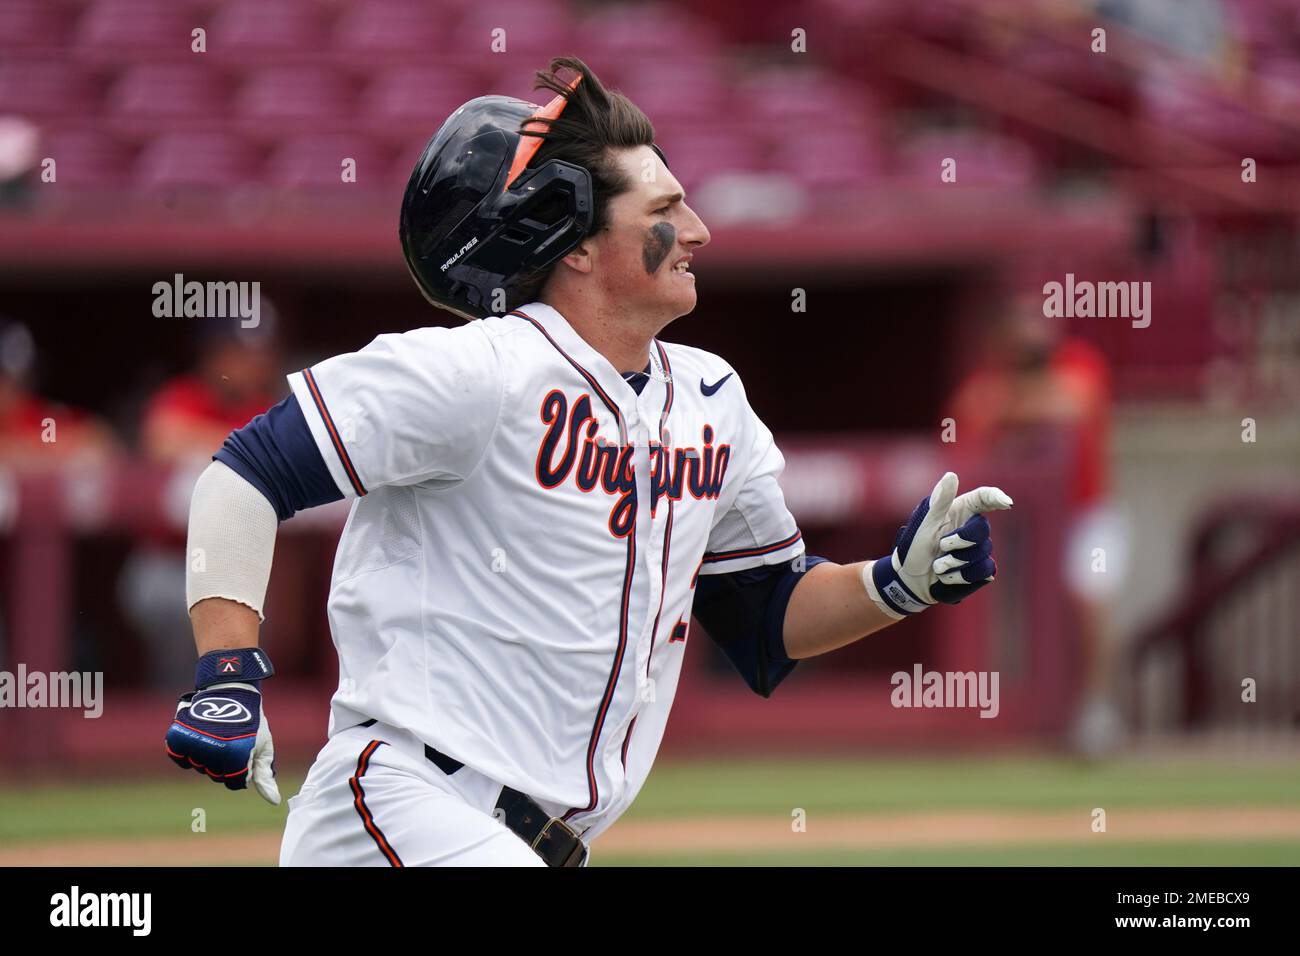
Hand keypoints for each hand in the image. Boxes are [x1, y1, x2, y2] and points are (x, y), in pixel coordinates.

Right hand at [164, 649, 279, 804]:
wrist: (231, 690)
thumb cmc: (252, 721)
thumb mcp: (263, 746)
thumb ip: (264, 775)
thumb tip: (274, 801)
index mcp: (236, 755)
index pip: (235, 782)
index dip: (242, 768)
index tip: (245, 749)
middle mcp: (214, 751)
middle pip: (215, 775)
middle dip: (224, 762)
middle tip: (232, 739)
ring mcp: (195, 743)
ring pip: (199, 766)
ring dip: (207, 756)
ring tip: (218, 734)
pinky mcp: (179, 736)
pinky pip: (180, 757)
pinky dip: (187, 752)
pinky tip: (199, 738)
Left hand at [863, 472, 1012, 618]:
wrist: (910, 579)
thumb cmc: (914, 548)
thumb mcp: (925, 524)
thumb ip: (939, 502)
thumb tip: (952, 475)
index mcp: (959, 510)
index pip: (983, 497)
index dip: (996, 497)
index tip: (1005, 503)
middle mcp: (970, 527)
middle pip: (983, 529)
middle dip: (961, 540)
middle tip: (941, 546)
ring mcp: (977, 549)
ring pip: (983, 552)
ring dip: (955, 562)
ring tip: (937, 565)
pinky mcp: (980, 569)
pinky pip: (984, 570)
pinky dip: (961, 576)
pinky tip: (946, 577)